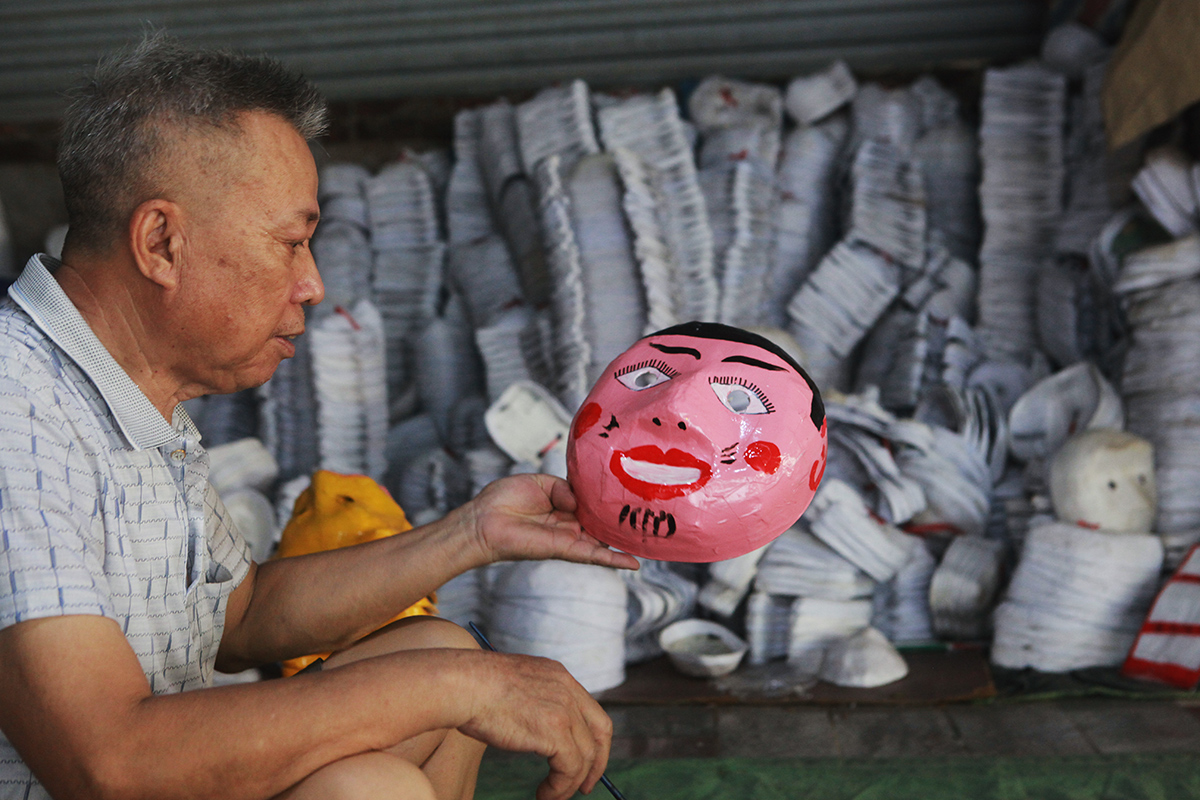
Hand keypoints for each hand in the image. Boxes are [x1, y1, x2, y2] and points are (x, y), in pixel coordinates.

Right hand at [457, 651, 613, 799]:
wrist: (460, 684)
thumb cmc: (471, 688)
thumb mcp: (513, 686)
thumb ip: (532, 701)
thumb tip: (536, 731)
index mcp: (558, 675)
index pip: (591, 710)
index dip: (593, 739)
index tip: (584, 761)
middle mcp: (566, 688)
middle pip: (601, 730)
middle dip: (596, 763)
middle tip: (584, 786)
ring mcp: (563, 709)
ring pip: (585, 756)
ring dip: (570, 783)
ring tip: (551, 797)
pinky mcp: (555, 730)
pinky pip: (570, 769)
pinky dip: (560, 788)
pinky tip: (544, 795)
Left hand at [463, 473, 638, 570]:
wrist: (483, 520)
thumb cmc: (504, 499)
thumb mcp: (539, 482)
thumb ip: (564, 487)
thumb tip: (579, 502)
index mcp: (563, 505)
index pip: (592, 505)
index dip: (608, 501)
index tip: (630, 495)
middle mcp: (569, 524)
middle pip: (601, 524)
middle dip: (622, 523)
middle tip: (650, 517)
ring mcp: (568, 538)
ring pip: (603, 542)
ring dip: (624, 542)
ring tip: (651, 542)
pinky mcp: (563, 549)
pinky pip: (592, 555)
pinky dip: (613, 560)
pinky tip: (633, 564)